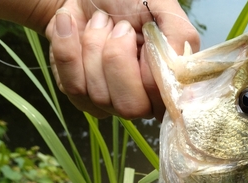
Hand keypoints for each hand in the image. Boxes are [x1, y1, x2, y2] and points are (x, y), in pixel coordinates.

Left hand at [44, 0, 198, 119]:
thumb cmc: (128, 1)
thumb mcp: (161, 8)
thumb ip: (178, 37)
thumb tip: (179, 72)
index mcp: (166, 86)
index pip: (162, 100)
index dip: (149, 68)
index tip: (143, 34)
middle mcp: (141, 103)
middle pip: (130, 106)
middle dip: (117, 57)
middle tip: (119, 27)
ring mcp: (109, 105)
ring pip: (99, 95)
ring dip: (94, 45)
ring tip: (99, 22)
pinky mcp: (80, 98)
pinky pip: (72, 86)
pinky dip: (68, 46)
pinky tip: (72, 25)